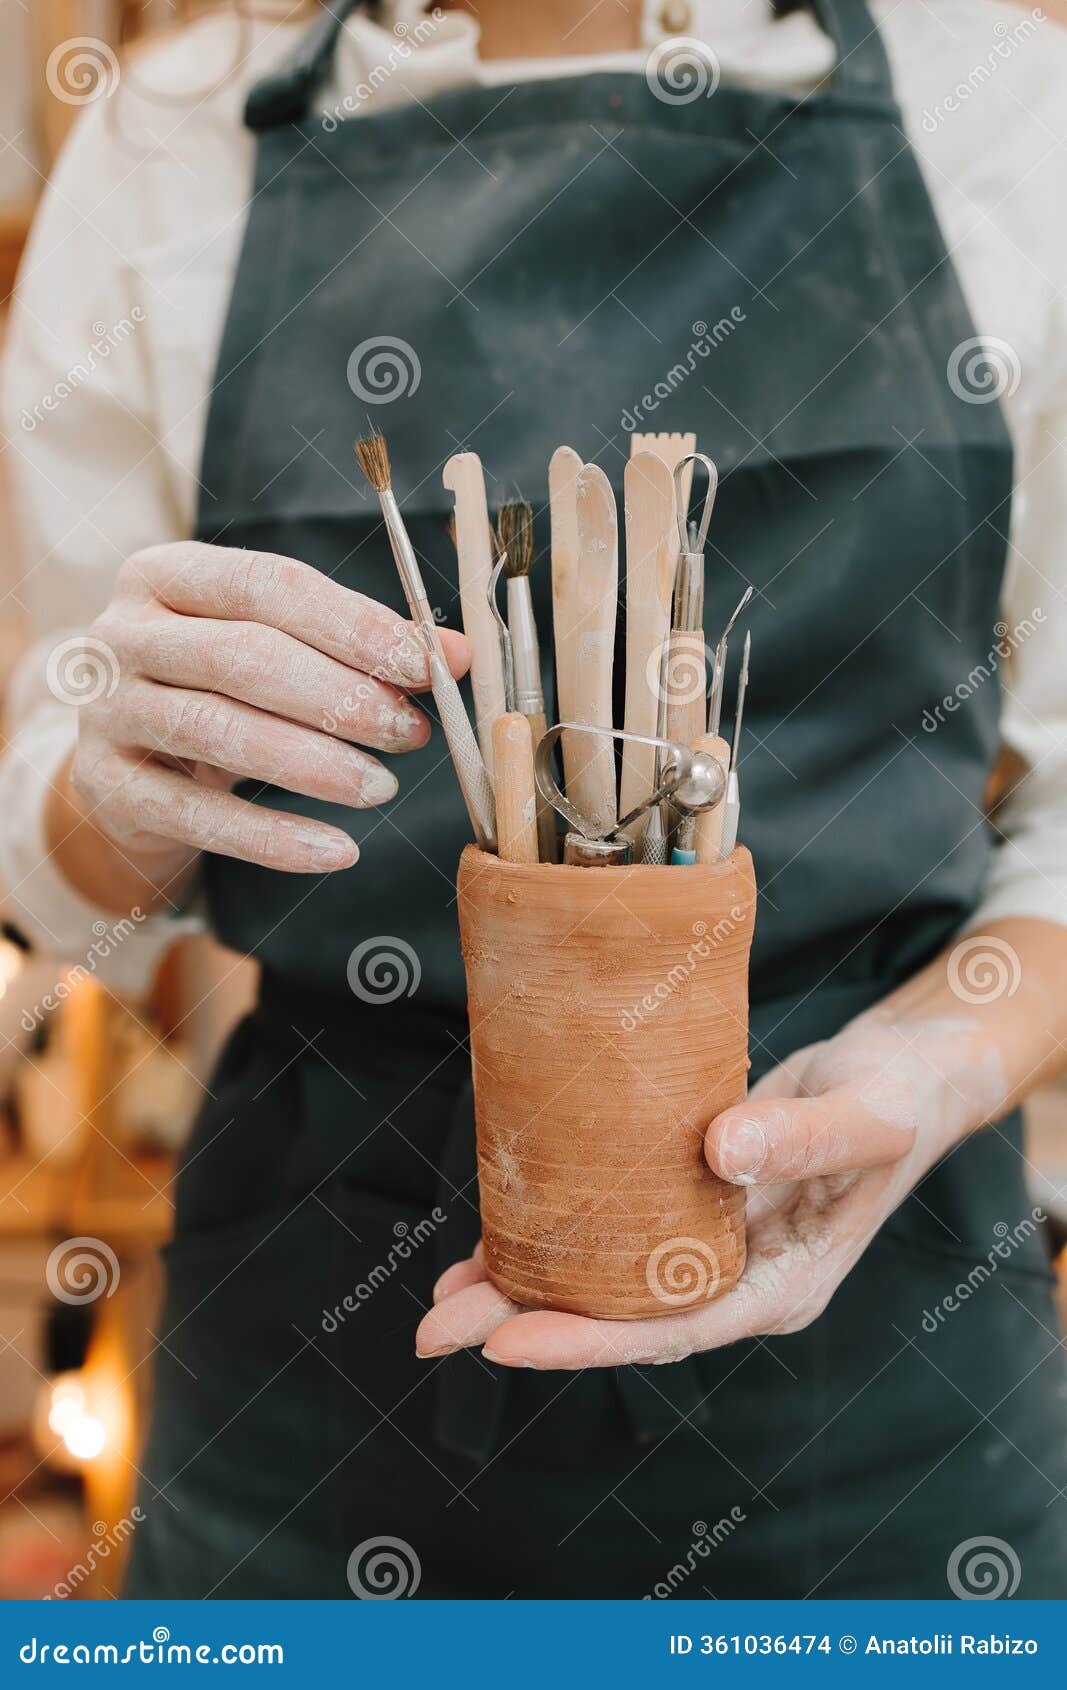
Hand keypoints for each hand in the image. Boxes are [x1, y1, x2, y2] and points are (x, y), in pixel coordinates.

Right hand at [54, 542, 468, 906]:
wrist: (128, 763)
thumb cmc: (217, 690)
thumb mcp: (276, 650)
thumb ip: (359, 644)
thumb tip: (455, 653)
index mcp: (166, 574)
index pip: (269, 585)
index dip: (352, 625)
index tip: (422, 666)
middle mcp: (123, 634)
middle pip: (244, 657)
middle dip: (339, 697)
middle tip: (409, 734)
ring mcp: (107, 711)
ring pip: (219, 733)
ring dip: (312, 764)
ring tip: (381, 787)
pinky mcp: (107, 787)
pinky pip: (198, 817)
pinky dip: (274, 838)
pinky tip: (336, 850)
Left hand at [417, 1008, 1004, 1369]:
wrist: (905, 1073)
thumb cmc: (895, 1096)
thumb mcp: (863, 1115)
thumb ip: (800, 1137)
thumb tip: (718, 1152)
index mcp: (781, 1288)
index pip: (670, 1331)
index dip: (585, 1341)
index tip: (505, 1339)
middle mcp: (736, 1281)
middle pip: (621, 1322)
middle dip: (527, 1325)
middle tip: (434, 1330)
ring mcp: (709, 1249)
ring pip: (606, 1285)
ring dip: (524, 1287)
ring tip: (442, 1295)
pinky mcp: (687, 1205)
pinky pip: (614, 1235)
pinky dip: (555, 1237)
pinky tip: (496, 1235)